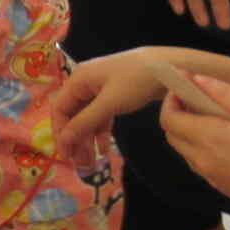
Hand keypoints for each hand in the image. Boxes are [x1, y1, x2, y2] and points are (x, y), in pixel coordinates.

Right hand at [49, 50, 164, 161]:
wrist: (169, 65)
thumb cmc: (136, 80)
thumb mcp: (109, 103)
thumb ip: (85, 122)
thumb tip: (63, 141)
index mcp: (78, 79)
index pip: (60, 109)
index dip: (61, 133)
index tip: (66, 156)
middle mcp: (85, 82)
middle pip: (72, 114)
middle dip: (75, 139)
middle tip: (80, 164)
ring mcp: (100, 88)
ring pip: (87, 117)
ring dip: (87, 138)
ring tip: (91, 161)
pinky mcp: (114, 93)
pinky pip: (101, 115)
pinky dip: (101, 131)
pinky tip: (104, 149)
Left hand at [157, 74, 229, 222]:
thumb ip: (226, 94)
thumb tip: (198, 80)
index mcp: (210, 140)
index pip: (169, 120)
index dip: (170, 100)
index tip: (183, 86)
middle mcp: (204, 162)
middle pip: (173, 136)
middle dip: (178, 114)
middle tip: (200, 98)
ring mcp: (213, 178)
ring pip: (187, 151)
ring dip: (191, 132)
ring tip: (217, 117)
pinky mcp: (225, 189)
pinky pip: (202, 164)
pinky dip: (204, 148)